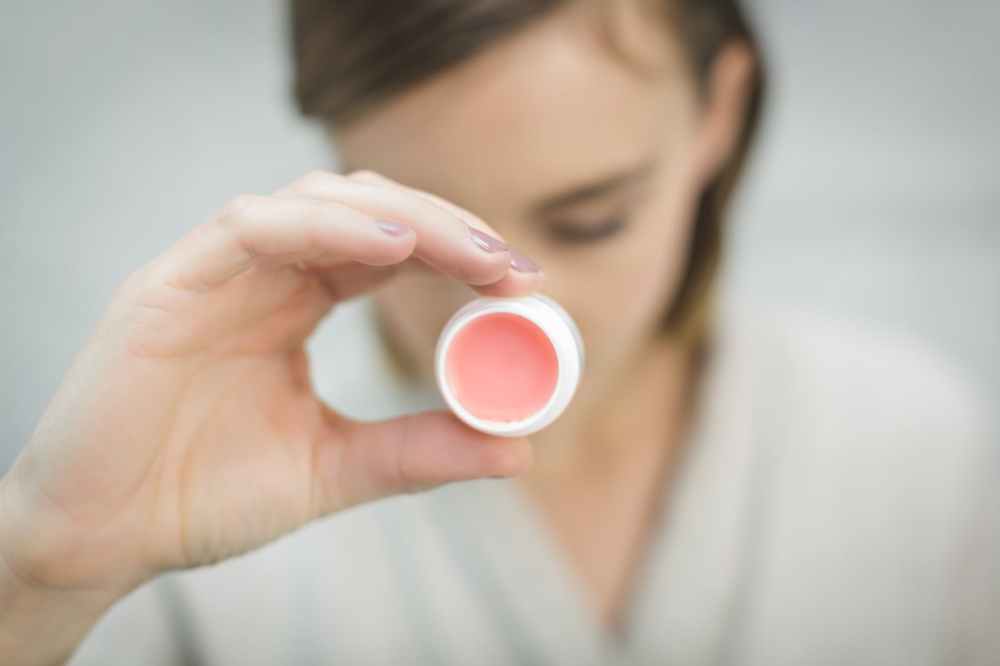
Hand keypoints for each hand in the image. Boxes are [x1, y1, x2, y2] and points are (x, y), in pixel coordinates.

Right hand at [0, 169, 540, 601]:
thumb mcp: (334, 468)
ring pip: (316, 201)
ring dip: (402, 217)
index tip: (524, 283)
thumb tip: (518, 449)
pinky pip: (251, 227)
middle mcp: (262, 275)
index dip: (459, 253)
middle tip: (511, 266)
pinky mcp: (170, 283)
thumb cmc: (206, 497)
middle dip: (445, 227)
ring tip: (471, 254)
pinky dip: (324, 226)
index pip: (389, 248)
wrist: (104, 537)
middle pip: (366, 210)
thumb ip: (419, 451)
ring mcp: (216, 272)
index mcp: (297, 303)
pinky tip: (390, 245)